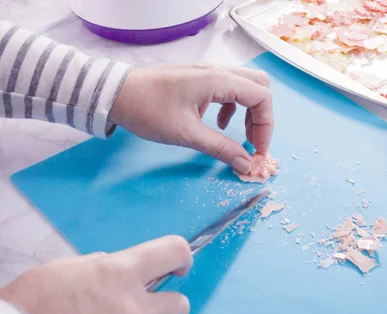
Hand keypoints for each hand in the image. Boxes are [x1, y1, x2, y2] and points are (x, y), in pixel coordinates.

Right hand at [0, 236, 192, 313]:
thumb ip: (101, 265)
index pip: (174, 252)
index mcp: (120, 272)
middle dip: (171, 302)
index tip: (178, 263)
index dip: (182, 255)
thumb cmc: (34, 299)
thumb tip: (113, 265)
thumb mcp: (69, 267)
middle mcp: (132, 306)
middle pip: (181, 306)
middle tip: (151, 301)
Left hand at [108, 64, 273, 173]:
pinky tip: (219, 124)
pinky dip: (232, 107)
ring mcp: (207, 72)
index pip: (261, 97)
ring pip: (244, 86)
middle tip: (253, 141)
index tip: (258, 150)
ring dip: (248, 111)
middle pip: (259, 86)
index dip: (266, 126)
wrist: (114, 93)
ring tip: (240, 136)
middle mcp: (216, 71)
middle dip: (262, 116)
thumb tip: (245, 164)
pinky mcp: (197, 78)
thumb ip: (220, 148)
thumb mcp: (186, 134)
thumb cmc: (147, 110)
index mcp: (217, 80)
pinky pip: (228, 88)